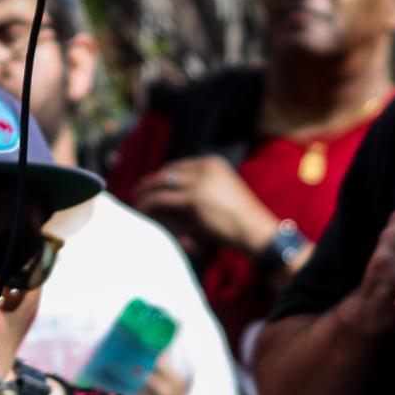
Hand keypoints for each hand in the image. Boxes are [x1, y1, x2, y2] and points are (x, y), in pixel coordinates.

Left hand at [132, 155, 279, 254]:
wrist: (259, 231)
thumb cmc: (244, 219)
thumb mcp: (224, 193)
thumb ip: (202, 188)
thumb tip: (174, 192)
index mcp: (214, 163)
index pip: (180, 166)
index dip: (163, 175)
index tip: (152, 184)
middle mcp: (205, 167)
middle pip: (168, 172)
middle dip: (151, 182)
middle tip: (137, 191)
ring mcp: (199, 182)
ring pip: (161, 183)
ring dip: (145, 193)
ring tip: (136, 202)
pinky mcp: (193, 199)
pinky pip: (161, 199)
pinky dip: (148, 204)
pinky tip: (141, 210)